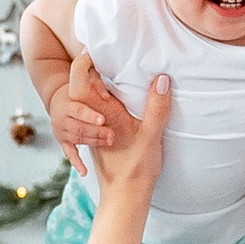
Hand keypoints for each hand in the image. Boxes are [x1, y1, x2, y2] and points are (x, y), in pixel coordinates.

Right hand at [47, 66, 115, 176]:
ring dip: (94, 142)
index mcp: (66, 104)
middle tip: (112, 135)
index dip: (90, 116)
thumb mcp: (84, 81)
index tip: (103, 120)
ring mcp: (61, 131)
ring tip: (109, 142)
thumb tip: (106, 96)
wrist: (59, 99)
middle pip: (79, 128)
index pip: (78, 111)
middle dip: (96, 132)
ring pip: (77, 140)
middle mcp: (61, 119)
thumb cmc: (78, 89)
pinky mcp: (63, 141)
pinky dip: (76, 163)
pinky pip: (69, 153)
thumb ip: (96, 84)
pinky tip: (84, 172)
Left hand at [73, 53, 169, 193]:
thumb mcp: (151, 136)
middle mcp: (98, 117)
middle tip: (108, 50)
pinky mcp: (107, 133)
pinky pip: (102, 108)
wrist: (125, 196)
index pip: (82, 82)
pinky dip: (108, 96)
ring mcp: (100, 125)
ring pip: (93, 97)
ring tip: (114, 64)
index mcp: (104, 113)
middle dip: (92, 66)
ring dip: (99, 80)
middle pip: (85, 85)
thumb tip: (161, 78)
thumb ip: (156, 107)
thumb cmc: (135, 168)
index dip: (84, 62)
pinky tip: (122, 92)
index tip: (95, 47)